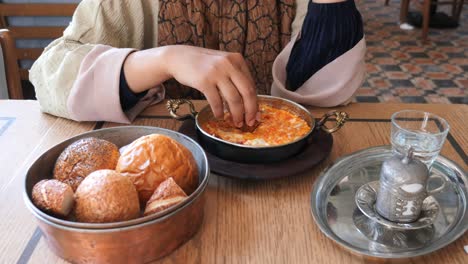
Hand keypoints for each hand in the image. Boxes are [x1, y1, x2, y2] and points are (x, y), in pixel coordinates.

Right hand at [124, 45, 257, 126]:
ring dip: (236, 114)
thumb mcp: (222, 64)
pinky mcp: (204, 80)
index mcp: (237, 59)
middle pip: (247, 92)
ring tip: (235, 122)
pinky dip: (219, 111)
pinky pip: (216, 101)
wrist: (178, 57)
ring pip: (233, 98)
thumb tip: (248, 103)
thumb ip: (235, 77)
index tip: (255, 116)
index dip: (255, 103)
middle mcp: (229, 64)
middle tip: (249, 123)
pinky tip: (220, 115)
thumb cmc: (202, 64)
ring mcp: (216, 72)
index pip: (251, 85)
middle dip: (250, 111)